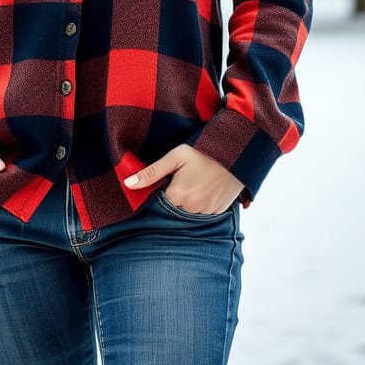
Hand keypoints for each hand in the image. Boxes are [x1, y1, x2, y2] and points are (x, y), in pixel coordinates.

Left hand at [123, 143, 242, 213]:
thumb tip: (127, 184)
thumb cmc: (203, 151)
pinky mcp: (219, 212)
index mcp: (178, 196)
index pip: (159, 201)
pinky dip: (202, 203)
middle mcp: (192, 209)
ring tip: (196, 180)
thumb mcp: (175, 157)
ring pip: (188, 211)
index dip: (161, 190)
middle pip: (173, 208)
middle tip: (183, 178)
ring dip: (188, 201)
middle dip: (175, 196)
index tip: (168, 178)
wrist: (236, 152)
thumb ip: (151, 172)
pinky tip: (205, 187)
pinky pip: (203, 213)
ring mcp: (207, 212)